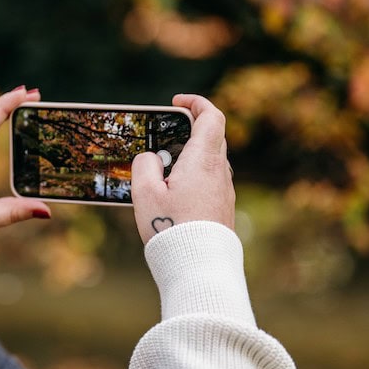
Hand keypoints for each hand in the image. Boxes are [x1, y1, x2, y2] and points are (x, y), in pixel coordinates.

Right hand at [131, 94, 234, 244]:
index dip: (196, 102)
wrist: (200, 267)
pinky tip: (174, 191)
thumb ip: (144, 166)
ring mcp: (224, 190)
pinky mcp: (223, 208)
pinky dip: (194, 174)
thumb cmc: (171, 228)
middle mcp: (219, 171)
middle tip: (166, 132)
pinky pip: (210, 180)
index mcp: (203, 160)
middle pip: (212, 135)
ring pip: (211, 159)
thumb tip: (151, 158)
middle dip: (190, 126)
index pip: (211, 116)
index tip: (176, 102)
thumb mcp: (145, 194)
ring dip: (190, 153)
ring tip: (164, 166)